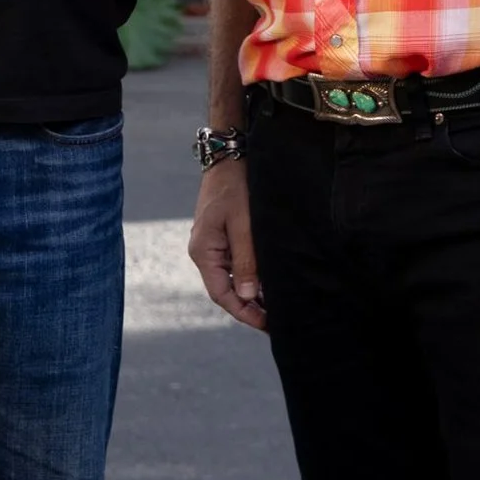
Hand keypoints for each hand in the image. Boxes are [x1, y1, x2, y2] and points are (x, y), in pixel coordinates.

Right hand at [188, 160, 266, 330]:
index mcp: (203, 251)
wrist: (228, 155)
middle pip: (224, 290)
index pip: (221, 294)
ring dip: (249, 293)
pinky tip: (266, 281)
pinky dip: (249, 276)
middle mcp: (203, 251)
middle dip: (248, 307)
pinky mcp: (220, 237)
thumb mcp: (244, 224)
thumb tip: (248, 296)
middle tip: (275, 319)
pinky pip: (233, 264)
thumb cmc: (236, 187)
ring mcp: (211, 244)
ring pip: (229, 279)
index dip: (243, 313)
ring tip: (275, 304)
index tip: (266, 324)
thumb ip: (246, 261)